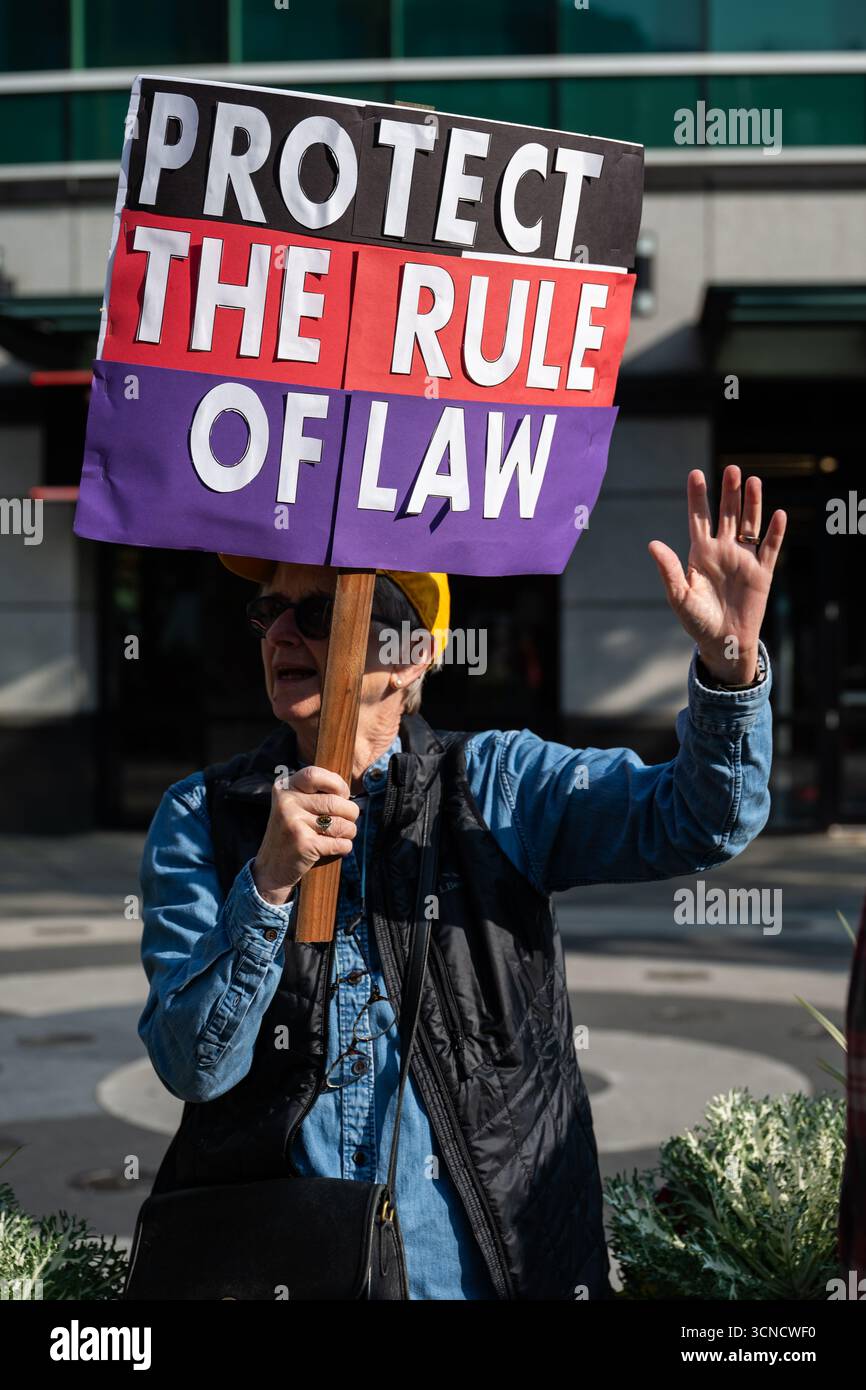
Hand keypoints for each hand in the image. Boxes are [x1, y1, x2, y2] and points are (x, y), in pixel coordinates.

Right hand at [252, 765, 358, 906]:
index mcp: (284, 789)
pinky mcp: (303, 844)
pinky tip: (336, 848)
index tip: (342, 795)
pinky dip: (344, 847)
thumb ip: (314, 793)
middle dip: (351, 813)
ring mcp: (293, 823)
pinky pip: (340, 843)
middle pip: (336, 802)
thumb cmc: (292, 834)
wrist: (271, 869)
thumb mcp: (294, 806)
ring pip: (342, 823)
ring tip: (341, 835)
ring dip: (349, 831)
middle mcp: (286, 803)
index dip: (337, 784)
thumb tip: (347, 790)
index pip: (315, 774)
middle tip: (347, 821)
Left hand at [648, 466, 786, 683]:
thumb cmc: (697, 621)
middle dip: (729, 492)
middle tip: (732, 469)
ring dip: (751, 504)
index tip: (695, 473)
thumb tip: (653, 544)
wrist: (723, 643)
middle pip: (726, 514)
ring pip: (749, 524)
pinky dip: (775, 532)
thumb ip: (669, 570)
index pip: (699, 518)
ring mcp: (743, 559)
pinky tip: (778, 514)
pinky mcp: (762, 573)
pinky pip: (770, 548)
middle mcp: (723, 550)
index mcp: (700, 553)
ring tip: (753, 480)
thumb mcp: (679, 596)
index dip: (697, 496)